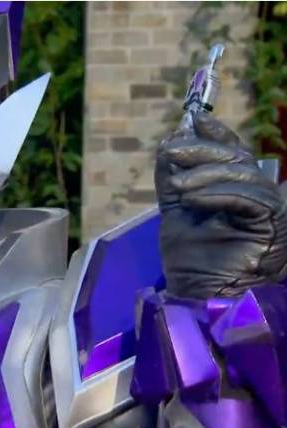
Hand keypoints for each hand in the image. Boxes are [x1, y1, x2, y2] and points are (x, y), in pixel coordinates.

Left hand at [155, 112, 286, 298]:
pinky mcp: (272, 225)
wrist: (196, 293)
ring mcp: (269, 211)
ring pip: (244, 174)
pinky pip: (249, 198)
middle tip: (171, 151)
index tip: (195, 120)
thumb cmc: (189, 258)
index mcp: (236, 192)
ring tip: (178, 187)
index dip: (218, 134)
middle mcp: (257, 198)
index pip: (234, 154)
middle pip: (238, 159)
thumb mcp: (175, 209)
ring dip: (205, 174)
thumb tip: (168, 142)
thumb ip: (173, 178)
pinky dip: (217, 193)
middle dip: (202, 150)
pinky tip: (192, 199)